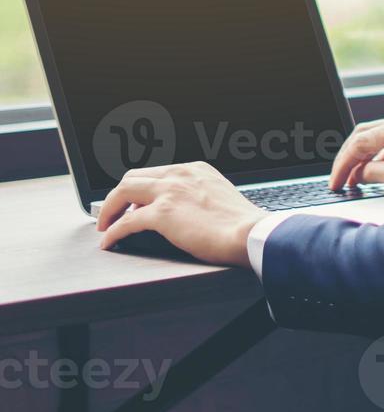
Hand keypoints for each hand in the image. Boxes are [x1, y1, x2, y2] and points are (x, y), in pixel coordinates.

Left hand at [96, 162, 264, 265]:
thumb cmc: (241, 223)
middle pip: (132, 177)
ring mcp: (170, 191)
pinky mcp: (162, 214)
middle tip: (112, 213)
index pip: (155, 172)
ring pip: (122, 192)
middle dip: (118, 196)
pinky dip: (112, 232)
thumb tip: (180, 211)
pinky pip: (125, 222)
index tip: (131, 202)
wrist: (251, 233)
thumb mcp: (219, 195)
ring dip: (108, 210)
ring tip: (105, 226)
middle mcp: (180, 174)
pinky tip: (109, 242)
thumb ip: (198, 195)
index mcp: (195, 169)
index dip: (138, 189)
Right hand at [330, 113, 383, 199]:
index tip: (335, 181)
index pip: (361, 141)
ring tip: (355, 179)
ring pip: (380, 139)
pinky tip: (378, 173)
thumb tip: (360, 173)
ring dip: (366, 158)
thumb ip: (379, 173)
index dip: (343, 163)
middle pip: (367, 135)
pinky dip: (382, 158)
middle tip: (339, 178)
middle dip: (350, 157)